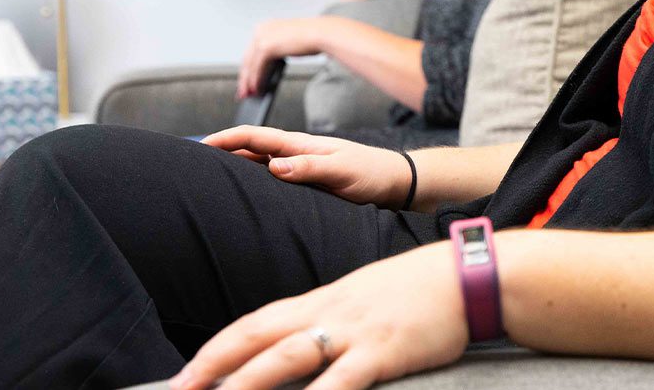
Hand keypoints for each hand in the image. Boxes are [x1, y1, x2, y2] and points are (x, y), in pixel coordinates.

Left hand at [168, 244, 467, 389]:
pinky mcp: (383, 350)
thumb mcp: (364, 298)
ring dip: (246, 384)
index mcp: (323, 299)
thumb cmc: (419, 291)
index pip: (255, 323)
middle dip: (212, 368)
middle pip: (257, 338)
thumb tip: (296, 346)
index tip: (185, 375)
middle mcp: (329, 312)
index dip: (215, 350)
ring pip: (286, 357)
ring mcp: (354, 331)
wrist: (468, 274)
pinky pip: (341, 381)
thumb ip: (329, 320)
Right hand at [203, 125, 413, 206]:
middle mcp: (294, 153)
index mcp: (300, 144)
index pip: (254, 137)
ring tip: (203, 177)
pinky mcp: (303, 181)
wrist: (396, 182)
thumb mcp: (342, 171)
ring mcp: (297, 166)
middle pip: (248, 148)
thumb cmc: (372, 174)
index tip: (199, 146)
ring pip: (256, 163)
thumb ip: (310, 167)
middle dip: (219, 151)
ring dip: (231, 167)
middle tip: (187, 162)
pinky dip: (249, 180)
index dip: (225, 139)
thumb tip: (274, 166)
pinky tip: (238, 190)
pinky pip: (268, 178)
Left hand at [238, 18, 325, 98]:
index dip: (248, 67)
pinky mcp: (266, 47)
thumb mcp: (287, 43)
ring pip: (250, 65)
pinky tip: (257, 89)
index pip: (251, 50)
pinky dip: (256, 80)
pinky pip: (257, 68)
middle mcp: (261, 30)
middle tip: (243, 91)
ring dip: (248, 82)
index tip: (245, 78)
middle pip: (247, 58)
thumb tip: (267, 70)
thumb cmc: (311, 38)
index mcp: (265, 26)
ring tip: (249, 94)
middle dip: (245, 77)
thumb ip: (275, 52)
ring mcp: (262, 38)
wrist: (322, 34)